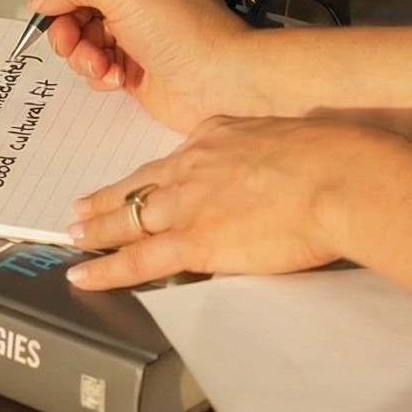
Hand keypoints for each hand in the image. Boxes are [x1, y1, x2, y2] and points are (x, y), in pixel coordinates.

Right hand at [28, 0, 264, 131]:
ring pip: (79, 30)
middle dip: (65, 21)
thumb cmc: (182, 29)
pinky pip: (94, 59)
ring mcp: (133, 23)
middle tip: (67, 42)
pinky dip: (97, 70)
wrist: (220, 84)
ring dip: (80, 51)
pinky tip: (116, 78)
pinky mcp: (132, 59)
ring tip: (100, 65)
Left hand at [63, 117, 401, 288]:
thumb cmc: (336, 158)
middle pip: (140, 184)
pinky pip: (136, 260)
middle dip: (108, 198)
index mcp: (220, 136)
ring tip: (73, 237)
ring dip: (97, 230)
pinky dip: (105, 269)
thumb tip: (285, 164)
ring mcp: (188, 204)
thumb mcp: (296, 138)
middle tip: (80, 208)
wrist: (338, 179)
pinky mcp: (193, 242)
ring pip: (128, 218)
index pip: (175, 159)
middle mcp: (193, 165)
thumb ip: (276, 153)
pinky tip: (82, 275)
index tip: (141, 182)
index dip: (153, 175)